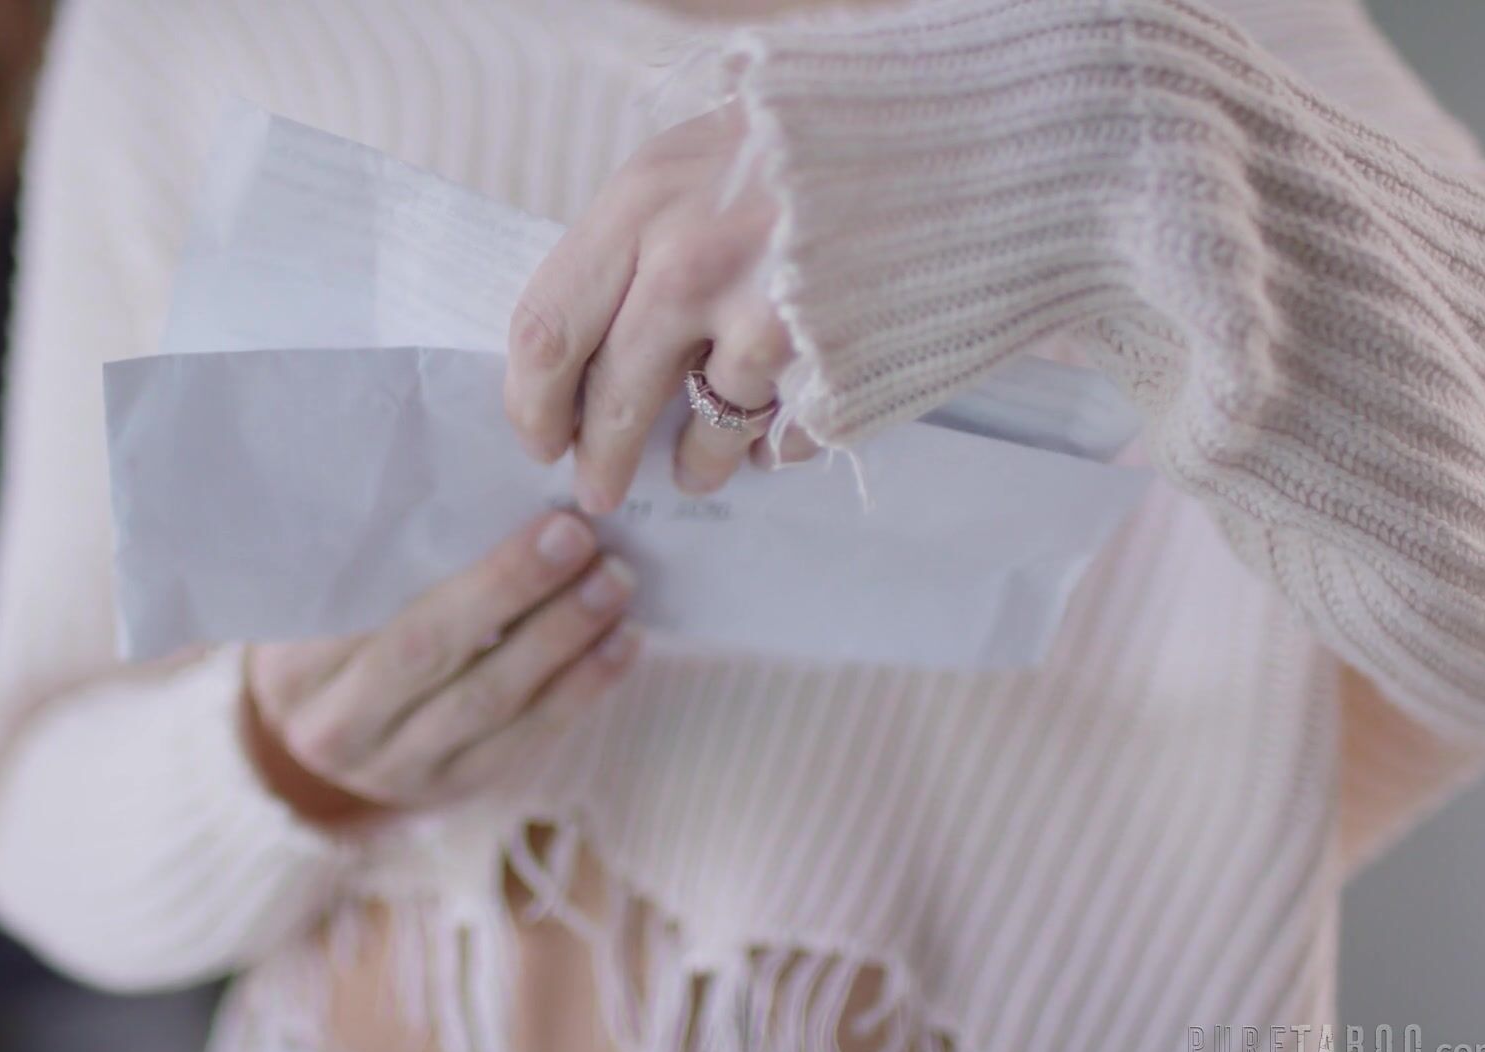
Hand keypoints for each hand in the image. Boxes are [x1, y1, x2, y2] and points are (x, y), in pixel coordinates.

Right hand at [242, 511, 638, 824]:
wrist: (313, 730)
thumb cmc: (327, 633)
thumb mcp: (320, 596)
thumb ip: (371, 559)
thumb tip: (476, 488)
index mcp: (294, 666)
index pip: (381, 612)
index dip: (470, 573)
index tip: (540, 520)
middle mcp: (337, 727)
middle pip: (434, 653)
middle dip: (516, 593)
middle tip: (583, 540)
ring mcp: (395, 770)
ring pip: (488, 702)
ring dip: (562, 640)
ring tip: (614, 584)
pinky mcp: (450, 790)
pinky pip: (522, 740)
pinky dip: (579, 689)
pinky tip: (620, 644)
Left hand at [505, 101, 817, 514]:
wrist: (953, 129)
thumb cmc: (814, 142)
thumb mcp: (700, 160)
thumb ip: (642, 239)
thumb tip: (592, 339)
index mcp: (641, 202)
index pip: (547, 326)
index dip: (531, 400)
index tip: (540, 436)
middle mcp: (688, 260)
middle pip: (611, 395)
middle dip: (601, 458)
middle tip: (599, 488)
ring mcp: (764, 313)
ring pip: (703, 427)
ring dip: (697, 462)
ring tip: (700, 470)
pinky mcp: (832, 359)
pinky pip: (784, 433)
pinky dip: (776, 444)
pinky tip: (775, 438)